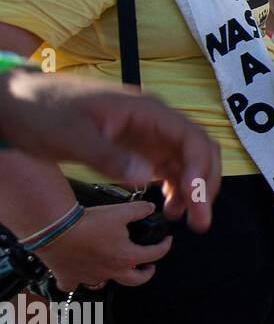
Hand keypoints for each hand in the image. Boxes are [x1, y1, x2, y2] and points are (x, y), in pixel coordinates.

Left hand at [0, 72, 220, 230]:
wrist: (19, 103)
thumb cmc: (42, 112)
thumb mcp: (70, 136)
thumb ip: (108, 157)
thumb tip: (146, 178)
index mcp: (145, 111)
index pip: (191, 138)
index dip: (198, 169)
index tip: (192, 198)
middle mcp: (155, 122)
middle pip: (199, 150)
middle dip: (204, 184)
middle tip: (199, 220)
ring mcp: (149, 135)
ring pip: (188, 162)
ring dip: (193, 190)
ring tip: (184, 220)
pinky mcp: (140, 148)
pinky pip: (170, 168)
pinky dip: (176, 189)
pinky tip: (169, 208)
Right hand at [39, 202, 171, 291]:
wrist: (57, 229)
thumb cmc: (90, 222)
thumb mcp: (121, 212)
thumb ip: (139, 210)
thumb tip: (150, 207)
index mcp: (127, 257)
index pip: (155, 254)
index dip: (165, 246)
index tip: (167, 240)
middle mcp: (110, 271)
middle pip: (135, 280)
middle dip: (146, 274)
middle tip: (148, 267)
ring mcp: (89, 277)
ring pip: (104, 283)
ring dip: (112, 276)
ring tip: (114, 266)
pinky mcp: (69, 277)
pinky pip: (73, 285)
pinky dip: (76, 281)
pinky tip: (78, 275)